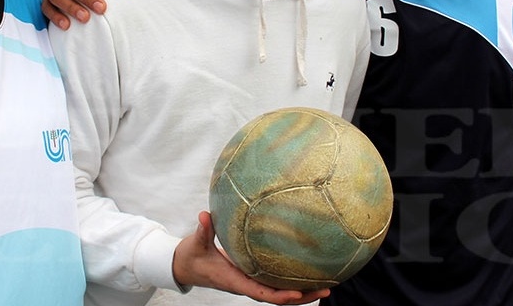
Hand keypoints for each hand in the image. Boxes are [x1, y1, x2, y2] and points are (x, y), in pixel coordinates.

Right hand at [172, 212, 329, 304]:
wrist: (183, 266)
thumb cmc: (191, 256)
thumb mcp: (195, 243)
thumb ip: (203, 230)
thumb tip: (204, 215)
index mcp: (235, 281)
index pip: (262, 293)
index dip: (280, 296)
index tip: (297, 294)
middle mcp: (246, 285)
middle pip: (279, 298)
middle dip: (303, 296)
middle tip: (328, 288)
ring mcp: (250, 282)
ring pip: (280, 292)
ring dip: (303, 291)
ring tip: (328, 284)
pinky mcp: (251, 276)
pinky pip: (275, 282)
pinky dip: (292, 281)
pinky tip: (308, 272)